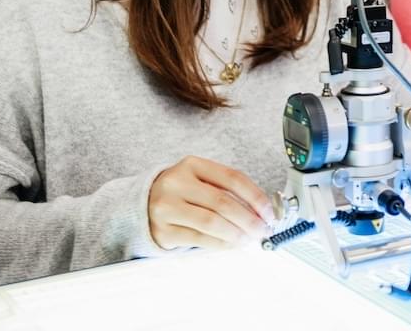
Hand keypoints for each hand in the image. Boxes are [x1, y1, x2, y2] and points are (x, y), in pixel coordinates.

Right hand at [148, 155, 273, 249]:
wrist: (141, 206)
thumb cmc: (181, 193)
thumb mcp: (199, 180)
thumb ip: (227, 190)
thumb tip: (261, 212)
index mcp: (192, 165)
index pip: (232, 178)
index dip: (255, 196)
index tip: (269, 212)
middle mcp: (176, 183)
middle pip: (223, 202)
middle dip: (249, 219)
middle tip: (263, 229)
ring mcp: (166, 207)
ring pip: (212, 223)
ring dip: (237, 234)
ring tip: (250, 239)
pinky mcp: (163, 231)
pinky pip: (199, 239)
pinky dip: (222, 244)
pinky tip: (233, 244)